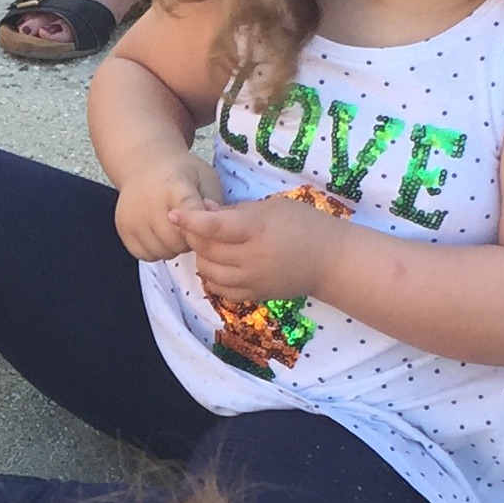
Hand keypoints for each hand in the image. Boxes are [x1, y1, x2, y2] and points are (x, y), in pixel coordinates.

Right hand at [113, 158, 216, 260]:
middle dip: (190, 241)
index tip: (206, 231)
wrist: (144, 163)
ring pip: (162, 252)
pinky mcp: (123, 228)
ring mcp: (133, 216)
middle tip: (193, 229)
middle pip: (177, 241)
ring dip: (174, 248)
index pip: (190, 214)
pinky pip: (144, 255)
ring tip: (177, 231)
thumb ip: (215, 205)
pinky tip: (160, 235)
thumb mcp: (206, 178)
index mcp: (176, 185)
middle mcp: (150, 201)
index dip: (201, 229)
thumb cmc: (183, 174)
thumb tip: (215, 231)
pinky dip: (156, 251)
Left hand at [169, 192, 346, 301]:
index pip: (215, 228)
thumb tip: (204, 211)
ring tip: (210, 246)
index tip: (173, 214)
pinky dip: (213, 277)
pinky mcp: (255, 295)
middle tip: (196, 226)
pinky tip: (219, 265)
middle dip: (194, 237)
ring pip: (209, 272)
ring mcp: (253, 280)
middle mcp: (252, 258)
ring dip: (202, 257)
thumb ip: (236, 211)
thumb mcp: (272, 207)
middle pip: (207, 250)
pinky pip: (221, 289)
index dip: (191, 221)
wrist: (330, 261)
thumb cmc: (304, 224)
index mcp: (258, 230)